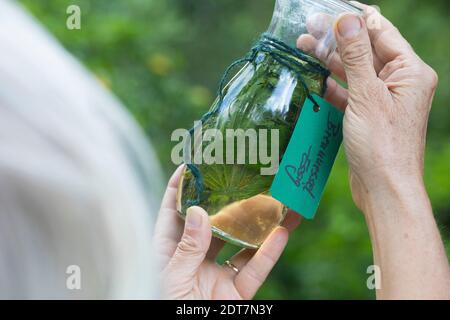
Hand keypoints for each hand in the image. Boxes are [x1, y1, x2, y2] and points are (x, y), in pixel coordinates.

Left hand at [153, 166, 300, 299]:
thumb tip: (197, 212)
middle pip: (211, 222)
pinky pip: (254, 269)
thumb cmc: (163, 308)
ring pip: (239, 243)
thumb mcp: (171, 280)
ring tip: (273, 200)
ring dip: (257, 224)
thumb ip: (186, 249)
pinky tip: (282, 232)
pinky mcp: (235, 293)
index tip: (193, 163)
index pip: (172, 211)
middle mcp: (192, 258)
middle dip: (227, 201)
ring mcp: (215, 275)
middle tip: (242, 176)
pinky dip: (269, 253)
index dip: (180, 187)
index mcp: (167, 252)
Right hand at [297, 2, 437, 209]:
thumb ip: (356, 56)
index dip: (354, 20)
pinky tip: (313, 78)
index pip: (381, 32)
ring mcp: (383, 100)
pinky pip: (349, 93)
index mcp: (410, 72)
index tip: (327, 12)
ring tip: (303, 46)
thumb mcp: (366, 95)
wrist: (384, 190)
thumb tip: (347, 20)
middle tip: (307, 29)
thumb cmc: (382, 145)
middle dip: (336, 39)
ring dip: (330, 61)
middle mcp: (399, 82)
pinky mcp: (368, 115)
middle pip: (365, 51)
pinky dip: (332, 86)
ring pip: (354, 72)